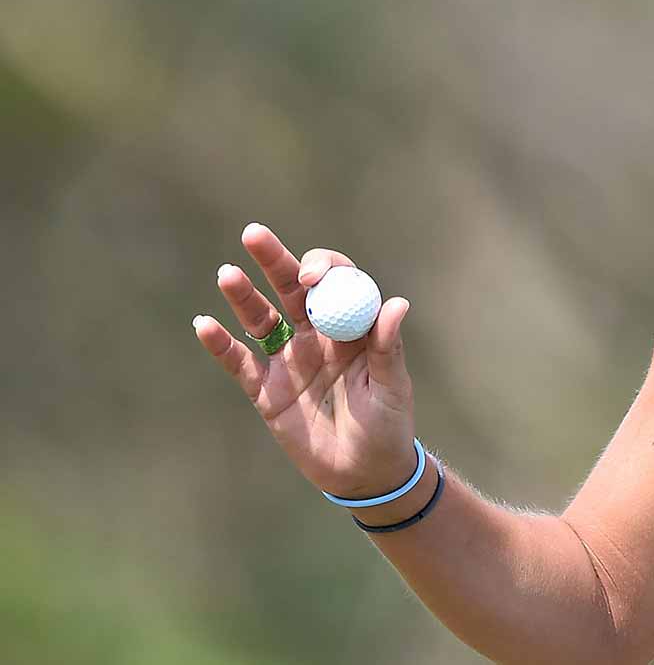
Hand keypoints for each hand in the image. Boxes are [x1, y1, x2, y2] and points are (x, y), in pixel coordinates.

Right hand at [191, 222, 417, 498]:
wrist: (364, 472)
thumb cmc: (388, 424)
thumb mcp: (392, 386)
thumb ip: (389, 347)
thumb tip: (396, 304)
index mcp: (353, 327)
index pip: (337, 283)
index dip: (324, 271)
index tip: (311, 277)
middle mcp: (318, 335)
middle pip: (292, 289)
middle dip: (275, 261)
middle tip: (254, 234)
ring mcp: (289, 360)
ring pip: (261, 319)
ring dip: (244, 296)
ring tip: (227, 273)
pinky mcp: (265, 389)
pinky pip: (240, 362)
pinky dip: (221, 344)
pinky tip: (204, 324)